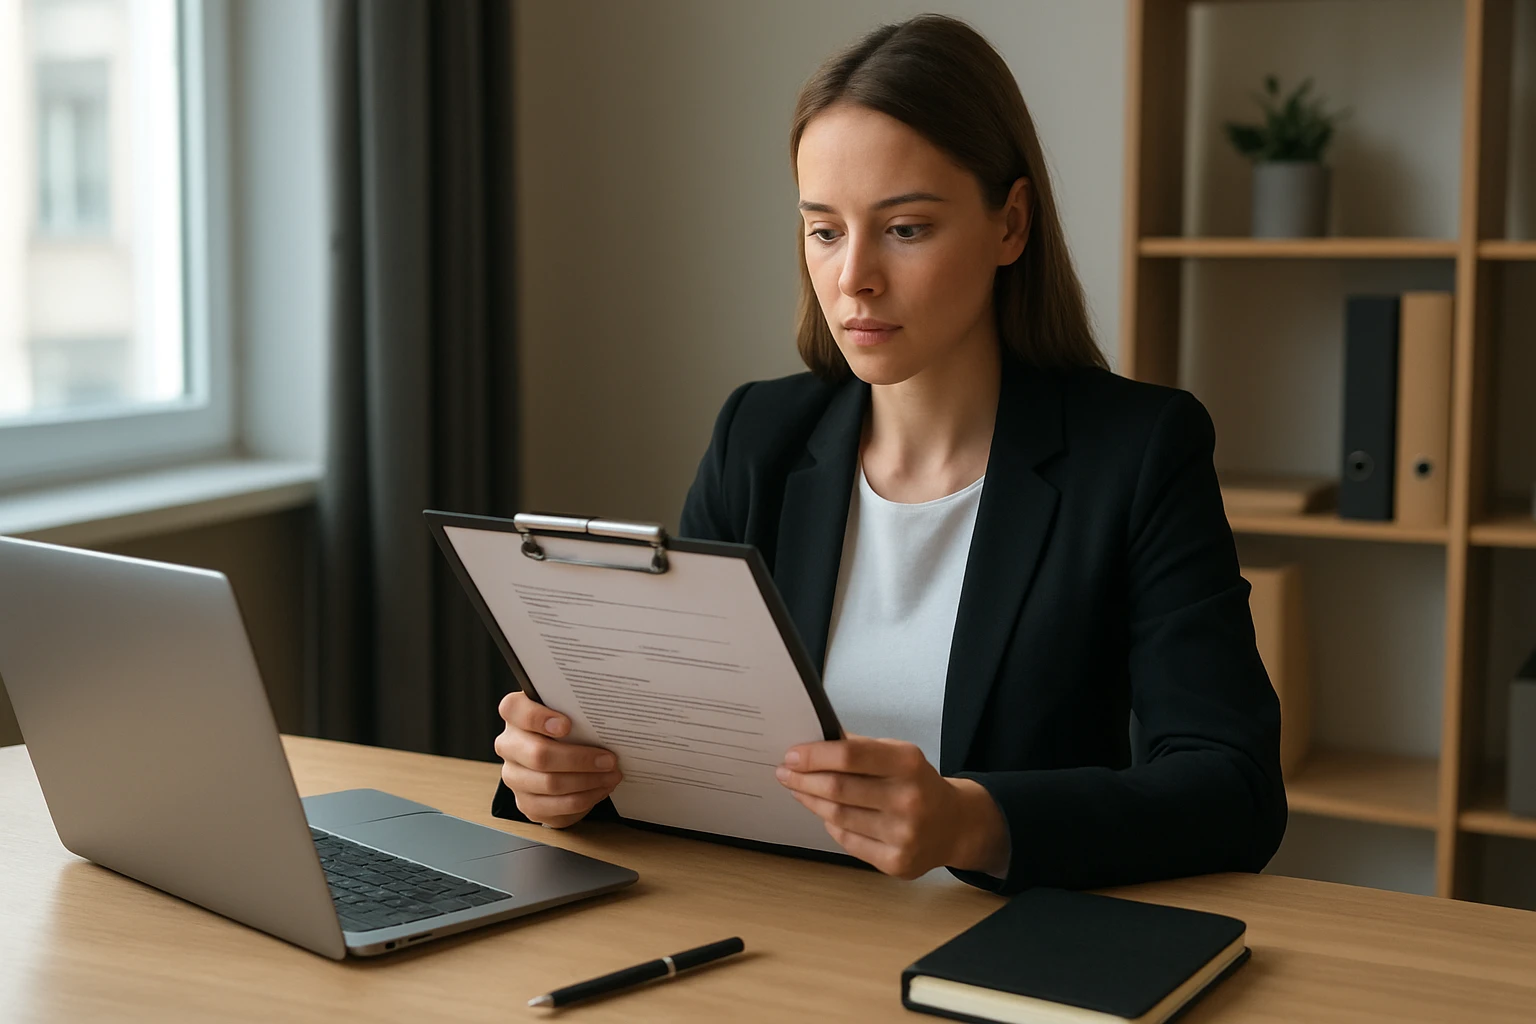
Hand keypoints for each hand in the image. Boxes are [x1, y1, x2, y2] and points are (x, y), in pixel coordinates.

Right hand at [494, 691, 621, 827]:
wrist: (564, 760)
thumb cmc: (570, 731)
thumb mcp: (571, 714)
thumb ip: (577, 711)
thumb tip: (605, 716)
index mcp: (515, 715)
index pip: (513, 709)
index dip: (538, 717)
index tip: (567, 725)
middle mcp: (508, 746)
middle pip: (538, 754)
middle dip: (580, 759)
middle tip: (609, 760)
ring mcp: (514, 776)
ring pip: (550, 783)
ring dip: (588, 781)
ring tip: (611, 775)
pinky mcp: (526, 802)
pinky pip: (556, 807)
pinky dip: (584, 798)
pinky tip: (601, 789)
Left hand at [775, 735, 1008, 879]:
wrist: (954, 826)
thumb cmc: (917, 784)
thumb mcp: (898, 755)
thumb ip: (859, 748)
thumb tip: (813, 741)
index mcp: (908, 763)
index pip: (849, 756)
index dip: (814, 755)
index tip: (791, 755)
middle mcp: (908, 799)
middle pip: (838, 788)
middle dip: (803, 780)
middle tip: (785, 774)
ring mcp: (903, 834)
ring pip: (837, 816)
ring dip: (811, 801)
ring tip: (799, 791)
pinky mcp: (897, 862)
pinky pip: (847, 840)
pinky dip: (832, 824)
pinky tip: (827, 814)